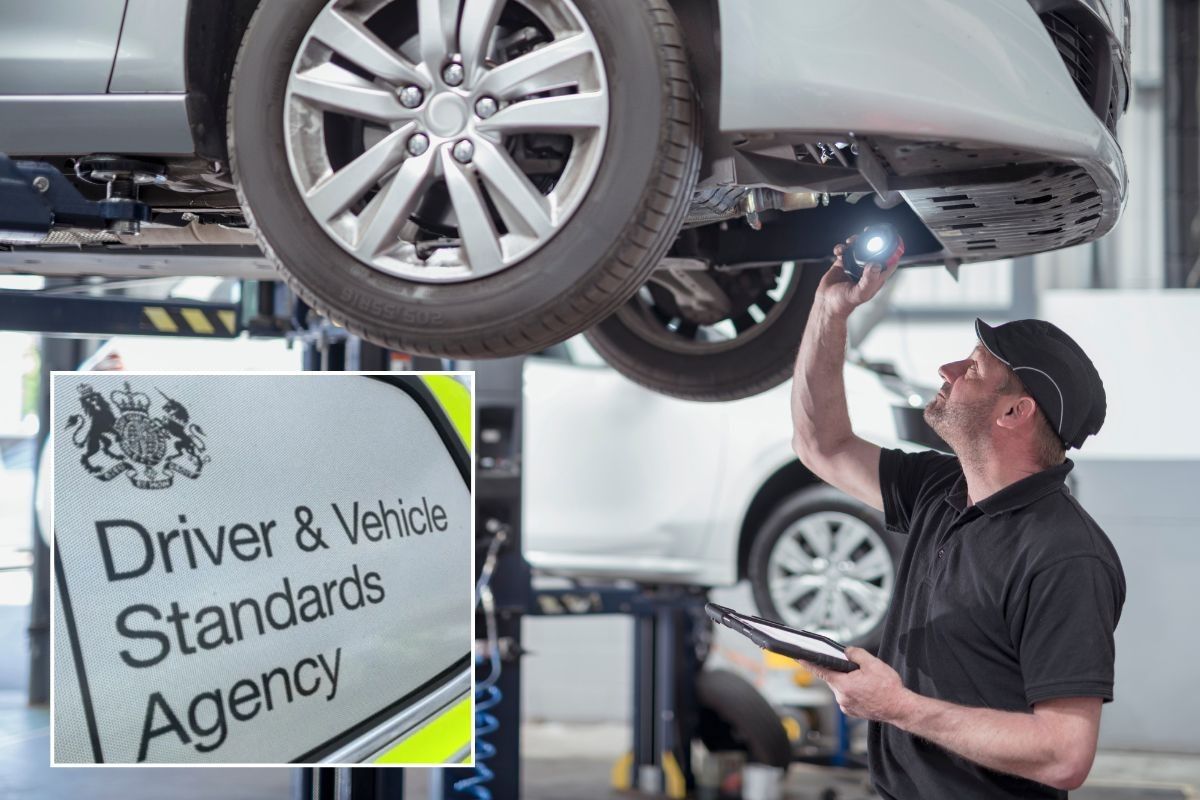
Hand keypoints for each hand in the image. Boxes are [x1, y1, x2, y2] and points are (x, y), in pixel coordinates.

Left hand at [798, 646, 914, 723]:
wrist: (900, 708)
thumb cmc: (889, 688)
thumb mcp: (873, 663)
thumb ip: (856, 654)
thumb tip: (847, 651)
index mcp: (844, 684)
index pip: (820, 671)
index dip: (808, 663)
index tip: (799, 658)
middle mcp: (842, 697)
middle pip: (832, 678)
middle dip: (840, 671)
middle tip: (855, 669)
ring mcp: (846, 706)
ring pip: (840, 687)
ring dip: (847, 682)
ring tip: (865, 681)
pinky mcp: (852, 711)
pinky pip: (846, 696)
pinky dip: (852, 691)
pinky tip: (865, 690)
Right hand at [816, 233, 903, 317]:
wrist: (826, 304)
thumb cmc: (844, 303)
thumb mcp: (860, 293)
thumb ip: (869, 279)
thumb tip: (875, 264)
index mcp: (876, 277)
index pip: (889, 261)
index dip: (893, 250)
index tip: (892, 239)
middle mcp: (866, 271)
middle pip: (874, 251)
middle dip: (872, 240)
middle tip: (869, 232)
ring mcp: (854, 267)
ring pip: (859, 249)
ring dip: (856, 241)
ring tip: (851, 241)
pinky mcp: (842, 265)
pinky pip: (844, 252)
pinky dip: (841, 248)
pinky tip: (839, 251)